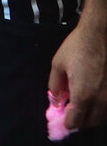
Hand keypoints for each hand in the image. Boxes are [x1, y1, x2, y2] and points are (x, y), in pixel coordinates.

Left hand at [49, 15, 106, 131]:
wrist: (98, 35)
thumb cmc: (77, 48)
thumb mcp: (58, 65)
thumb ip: (55, 87)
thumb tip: (56, 102)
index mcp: (83, 95)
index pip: (75, 121)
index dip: (66, 122)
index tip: (60, 118)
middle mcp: (101, 100)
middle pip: (90, 123)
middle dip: (78, 121)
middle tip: (68, 112)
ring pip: (101, 117)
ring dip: (90, 116)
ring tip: (79, 104)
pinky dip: (100, 109)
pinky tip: (91, 98)